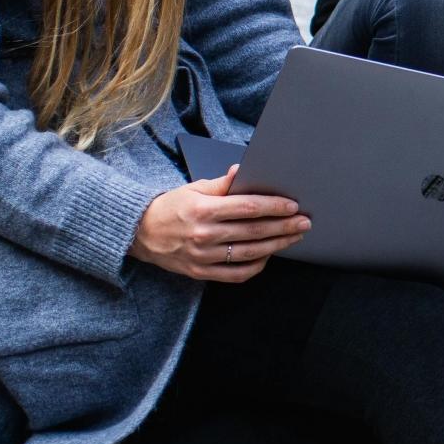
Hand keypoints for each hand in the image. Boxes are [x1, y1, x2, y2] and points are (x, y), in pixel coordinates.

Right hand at [129, 170, 309, 282]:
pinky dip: (256, 266)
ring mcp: (203, 256)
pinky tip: (268, 255)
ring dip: (277, 245)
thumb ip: (222, 183)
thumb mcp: (194, 188)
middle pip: (254, 231)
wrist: (139, 233)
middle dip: (284, 226)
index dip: (274, 207)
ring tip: (294, 237)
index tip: (293, 205)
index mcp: (203, 210)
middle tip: (305, 222)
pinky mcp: (201, 272)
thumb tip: (242, 170)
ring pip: (250, 253)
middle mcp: (204, 235)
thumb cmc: (170, 207)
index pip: (248, 208)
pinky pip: (236, 274)